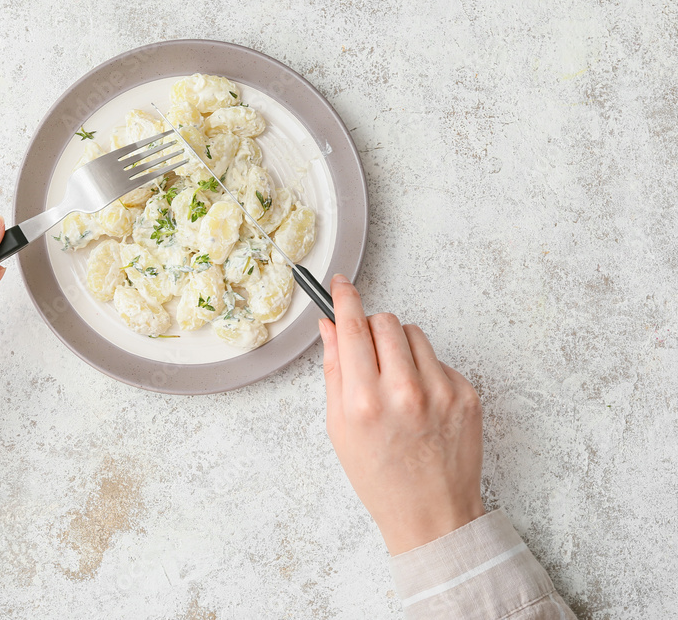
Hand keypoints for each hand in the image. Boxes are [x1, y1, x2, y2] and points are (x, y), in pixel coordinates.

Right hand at [319, 274, 484, 554]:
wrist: (431, 514)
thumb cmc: (380, 477)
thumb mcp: (339, 428)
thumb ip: (334, 371)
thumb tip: (330, 327)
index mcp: (364, 400)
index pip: (353, 327)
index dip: (344, 298)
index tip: (341, 283)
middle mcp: (404, 391)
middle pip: (385, 321)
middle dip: (372, 329)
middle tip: (368, 355)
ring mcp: (441, 391)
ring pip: (414, 334)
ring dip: (400, 347)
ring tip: (396, 384)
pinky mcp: (467, 394)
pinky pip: (438, 359)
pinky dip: (425, 370)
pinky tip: (420, 402)